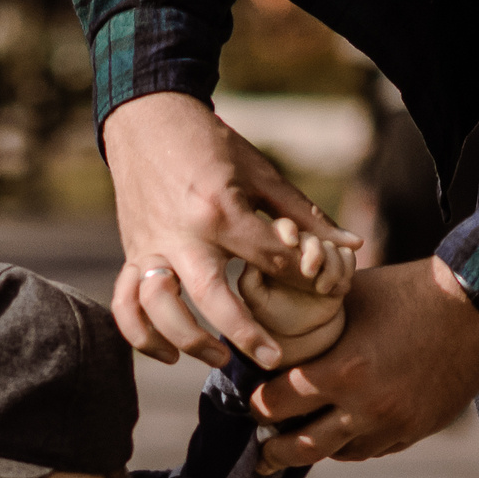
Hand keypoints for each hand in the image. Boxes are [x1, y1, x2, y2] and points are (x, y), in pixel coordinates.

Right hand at [102, 92, 360, 368]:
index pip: (268, 258)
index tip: (323, 294)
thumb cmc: (211, 145)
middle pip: (212, 297)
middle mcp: (182, 234)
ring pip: (160, 309)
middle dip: (245, 333)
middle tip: (274, 358)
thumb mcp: (261, 173)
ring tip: (218, 358)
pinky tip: (167, 354)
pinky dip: (141, 335)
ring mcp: (151, 248)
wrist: (147, 119)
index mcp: (220, 209)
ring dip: (188, 341)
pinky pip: (126, 305)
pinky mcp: (132, 254)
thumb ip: (304, 216)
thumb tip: (352, 245)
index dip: (301, 279)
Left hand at [233, 221, 354, 366]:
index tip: (289, 242)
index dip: (286, 230)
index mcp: (274, 245)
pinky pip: (348, 256)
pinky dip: (345, 271)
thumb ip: (250, 280)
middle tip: (310, 271)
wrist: (300, 330)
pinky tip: (337, 289)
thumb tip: (252, 260)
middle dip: (314, 250)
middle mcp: (299, 244)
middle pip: (310, 233)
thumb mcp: (255, 299)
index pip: (281, 227)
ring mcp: (320, 251)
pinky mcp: (340, 262)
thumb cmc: (271, 313)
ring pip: (331, 245)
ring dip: (331, 267)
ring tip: (323, 289)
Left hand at [251, 259, 478, 467]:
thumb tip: (270, 326)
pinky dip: (351, 444)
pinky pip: (371, 450)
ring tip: (299, 442)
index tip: (253, 403)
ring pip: (338, 454)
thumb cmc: (406, 291)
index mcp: (342, 371)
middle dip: (274, 452)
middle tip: (261, 454)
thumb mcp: (349, 297)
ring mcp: (392, 425)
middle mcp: (365, 408)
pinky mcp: (414, 432)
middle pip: (301, 448)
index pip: (278, 404)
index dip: (258, 405)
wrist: (475, 307)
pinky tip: (341, 434)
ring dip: (316, 449)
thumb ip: (309, 318)